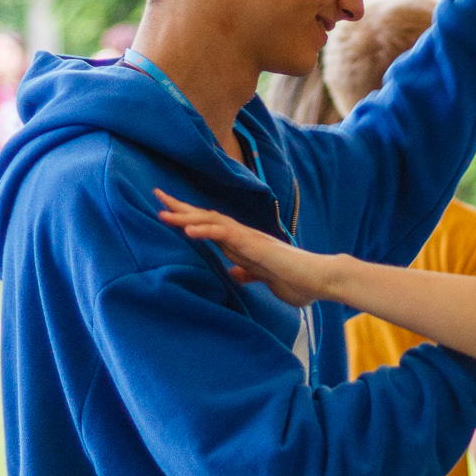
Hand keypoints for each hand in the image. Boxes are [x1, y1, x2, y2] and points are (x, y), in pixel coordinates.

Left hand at [154, 190, 328, 307]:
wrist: (319, 279)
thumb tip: (234, 274)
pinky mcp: (255, 245)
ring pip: (212, 221)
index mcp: (243, 245)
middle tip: (157, 195)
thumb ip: (248, 274)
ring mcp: (249, 239)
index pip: (211, 226)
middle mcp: (243, 236)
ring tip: (163, 212)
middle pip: (206, 217)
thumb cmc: (297, 281)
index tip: (167, 211)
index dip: (189, 218)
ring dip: (186, 216)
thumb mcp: (265, 280)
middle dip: (181, 208)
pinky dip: (206, 230)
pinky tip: (188, 229)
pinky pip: (226, 234)